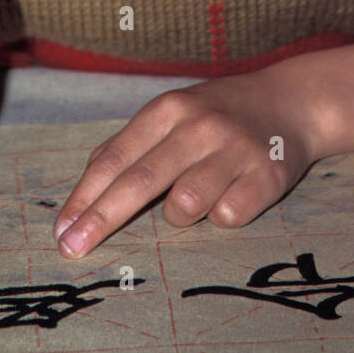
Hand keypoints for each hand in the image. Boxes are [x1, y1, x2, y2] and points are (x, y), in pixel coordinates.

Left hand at [52, 69, 317, 257]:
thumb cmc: (217, 115)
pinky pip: (227, 218)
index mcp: (168, 108)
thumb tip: (82, 197)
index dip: (85, 197)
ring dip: (179, 214)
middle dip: (101, 219)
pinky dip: (222, 215)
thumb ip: (129, 147)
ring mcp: (235, 150)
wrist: (292, 102)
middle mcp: (200, 125)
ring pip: (184, 207)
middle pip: (140, 181)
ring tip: (196, 193)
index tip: (61, 231)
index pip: (115, 158)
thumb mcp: (172, 114)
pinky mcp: (268, 177)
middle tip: (73, 250)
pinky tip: (232, 193)